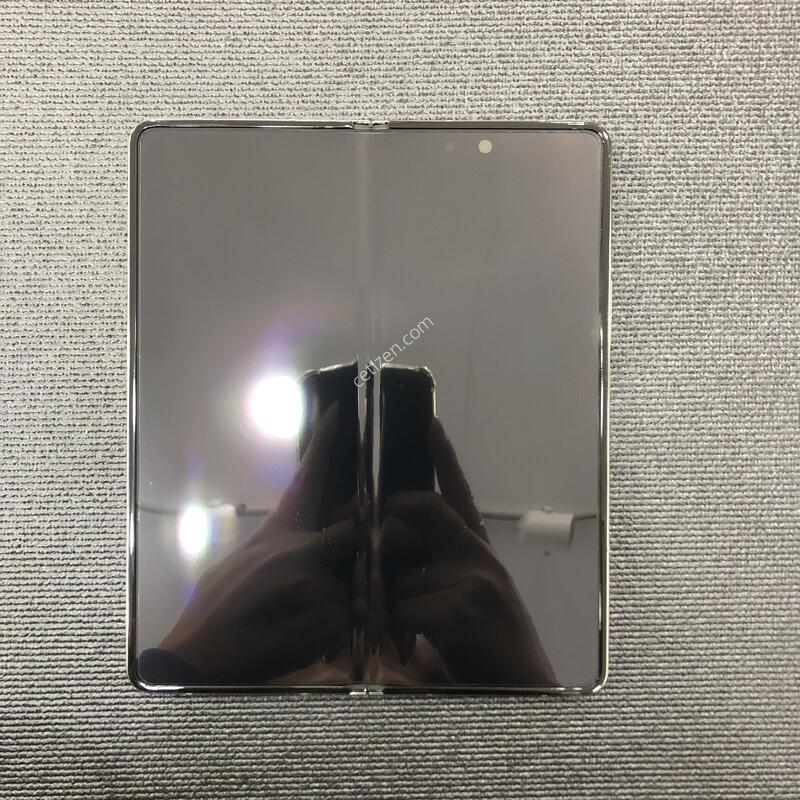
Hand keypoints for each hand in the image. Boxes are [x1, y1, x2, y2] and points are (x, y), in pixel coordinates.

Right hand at [160, 403, 355, 682]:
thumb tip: (302, 538)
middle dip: (367, 547)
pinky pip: (353, 619)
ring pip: (356, 583)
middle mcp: (300, 550)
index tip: (340, 412)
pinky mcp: (329, 618)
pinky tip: (307, 643)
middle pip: (356, 532)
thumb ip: (279, 546)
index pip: (306, 480)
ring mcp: (316, 582)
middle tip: (360, 564)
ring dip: (345, 601)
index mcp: (278, 532)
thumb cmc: (217, 610)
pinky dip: (340, 633)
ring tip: (306, 622)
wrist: (202, 658)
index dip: (325, 445)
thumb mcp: (241, 563)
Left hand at [380, 418, 554, 685]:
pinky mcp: (466, 605)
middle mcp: (479, 554)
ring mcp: (477, 576)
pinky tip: (406, 648)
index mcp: (476, 550)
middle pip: (424, 507)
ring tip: (391, 630)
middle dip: (384, 513)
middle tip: (351, 522)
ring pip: (402, 570)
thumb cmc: (483, 648)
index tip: (431, 423)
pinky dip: (395, 628)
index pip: (457, 493)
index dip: (445, 457)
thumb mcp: (461, 601)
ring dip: (385, 600)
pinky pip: (405, 605)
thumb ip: (433, 575)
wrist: (522, 690)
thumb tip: (391, 563)